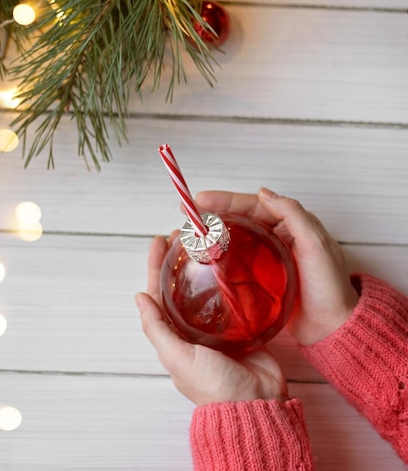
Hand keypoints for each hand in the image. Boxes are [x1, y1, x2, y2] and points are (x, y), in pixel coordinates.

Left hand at [135, 233, 287, 405]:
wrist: (255, 402)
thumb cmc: (213, 385)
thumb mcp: (177, 356)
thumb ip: (157, 328)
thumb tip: (138, 296)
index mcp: (174, 335)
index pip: (159, 292)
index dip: (157, 266)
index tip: (159, 241)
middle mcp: (193, 328)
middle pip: (182, 284)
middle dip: (179, 259)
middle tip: (183, 234)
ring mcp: (218, 326)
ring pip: (206, 286)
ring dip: (203, 264)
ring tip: (205, 241)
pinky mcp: (241, 325)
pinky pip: (233, 296)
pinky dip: (229, 278)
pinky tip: (232, 261)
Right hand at [194, 188, 359, 346]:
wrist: (333, 328)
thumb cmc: (329, 287)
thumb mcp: (316, 245)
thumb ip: (293, 215)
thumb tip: (264, 192)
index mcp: (291, 223)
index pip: (253, 205)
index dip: (226, 200)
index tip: (201, 200)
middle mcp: (278, 236)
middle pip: (240, 219)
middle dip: (213, 213)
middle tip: (187, 212)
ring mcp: (267, 258)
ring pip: (235, 238)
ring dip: (213, 233)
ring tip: (189, 232)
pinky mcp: (261, 279)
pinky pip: (236, 262)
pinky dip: (219, 257)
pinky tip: (204, 259)